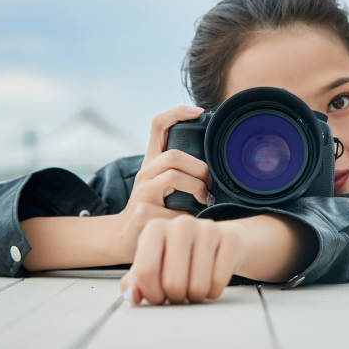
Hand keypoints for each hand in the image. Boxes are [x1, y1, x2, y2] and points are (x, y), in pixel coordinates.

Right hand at [111, 105, 213, 260]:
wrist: (128, 237)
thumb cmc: (157, 208)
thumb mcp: (167, 185)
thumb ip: (185, 171)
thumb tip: (220, 161)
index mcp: (152, 161)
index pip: (158, 125)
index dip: (177, 112)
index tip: (200, 111)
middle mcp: (144, 172)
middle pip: (175, 155)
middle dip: (200, 168)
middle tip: (210, 184)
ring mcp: (142, 192)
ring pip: (175, 176)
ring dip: (197, 187)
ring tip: (204, 199)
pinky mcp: (144, 213)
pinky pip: (176, 209)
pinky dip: (190, 215)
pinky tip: (191, 220)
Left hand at [119, 215, 246, 304]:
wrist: (219, 240)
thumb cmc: (182, 255)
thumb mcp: (154, 264)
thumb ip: (136, 281)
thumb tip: (132, 295)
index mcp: (155, 228)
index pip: (145, 271)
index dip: (151, 294)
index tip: (158, 296)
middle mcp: (181, 224)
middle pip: (173, 283)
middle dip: (176, 297)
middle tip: (179, 292)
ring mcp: (208, 229)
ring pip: (198, 286)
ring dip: (195, 296)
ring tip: (194, 287)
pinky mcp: (231, 240)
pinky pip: (219, 282)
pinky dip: (214, 291)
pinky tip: (210, 282)